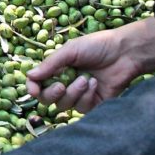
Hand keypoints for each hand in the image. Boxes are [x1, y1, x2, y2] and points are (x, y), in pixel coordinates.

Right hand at [25, 19, 154, 112]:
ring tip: (87, 79)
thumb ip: (50, 64)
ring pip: (64, 105)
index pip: (38, 84)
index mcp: (57, 69)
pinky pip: (82, 108)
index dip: (33, 89)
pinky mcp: (93, 104)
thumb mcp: (71, 50)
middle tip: (61, 85)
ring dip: (74, 92)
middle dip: (53, 94)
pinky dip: (87, 96)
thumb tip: (29, 76)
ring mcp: (79, 95)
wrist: (125, 54)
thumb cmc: (97, 46)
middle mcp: (65, 83)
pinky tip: (96, 84)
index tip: (34, 89)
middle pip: (48, 99)